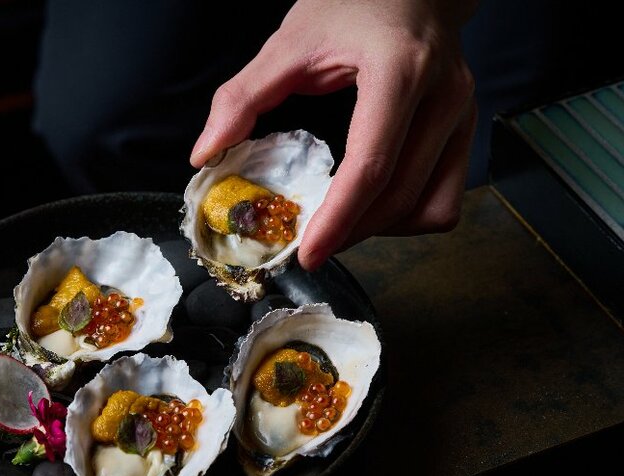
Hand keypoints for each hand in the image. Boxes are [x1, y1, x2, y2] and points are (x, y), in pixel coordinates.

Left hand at [190, 0, 477, 269]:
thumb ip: (243, 97)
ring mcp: (463, 113)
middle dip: (352, 231)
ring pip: (430, 207)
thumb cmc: (352, 2)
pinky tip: (373, 205)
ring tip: (341, 222)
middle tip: (310, 243)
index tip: (308, 253)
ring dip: (382, 228)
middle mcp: (443, 96)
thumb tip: (205, 155)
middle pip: (400, 197)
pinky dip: (407, 214)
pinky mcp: (467, 128)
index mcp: (399, 71)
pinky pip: (446, 197)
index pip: (371, 165)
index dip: (338, 219)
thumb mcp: (290, 41)